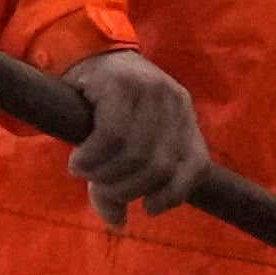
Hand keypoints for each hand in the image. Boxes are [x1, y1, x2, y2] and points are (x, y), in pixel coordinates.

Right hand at [64, 48, 206, 212]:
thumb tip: (118, 224)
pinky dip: (92, 158)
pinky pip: (111, 135)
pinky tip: (79, 162)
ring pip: (134, 154)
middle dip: (127, 189)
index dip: (175, 195)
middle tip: (102, 189)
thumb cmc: (101, 105)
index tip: (149, 208)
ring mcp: (150, 90)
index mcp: (184, 117)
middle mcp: (174, 102)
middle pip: (159, 167)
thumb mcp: (121, 142)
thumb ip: (122, 180)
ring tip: (86, 172)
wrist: (79, 50)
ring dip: (105, 175)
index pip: (196, 166)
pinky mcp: (121, 84)